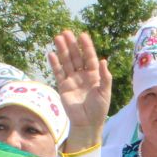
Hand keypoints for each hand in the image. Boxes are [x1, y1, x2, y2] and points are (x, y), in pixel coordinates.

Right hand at [49, 29, 110, 149]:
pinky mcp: (63, 86)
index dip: (86, 46)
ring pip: (66, 62)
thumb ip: (105, 76)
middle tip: (66, 32)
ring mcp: (72, 80)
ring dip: (62, 50)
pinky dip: (55, 64)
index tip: (82, 35)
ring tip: (57, 38)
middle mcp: (82, 75)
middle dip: (71, 45)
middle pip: (76, 57)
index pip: (89, 57)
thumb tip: (103, 60)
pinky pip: (58, 73)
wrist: (87, 124)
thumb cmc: (99, 109)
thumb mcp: (105, 92)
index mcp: (94, 75)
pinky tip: (51, 54)